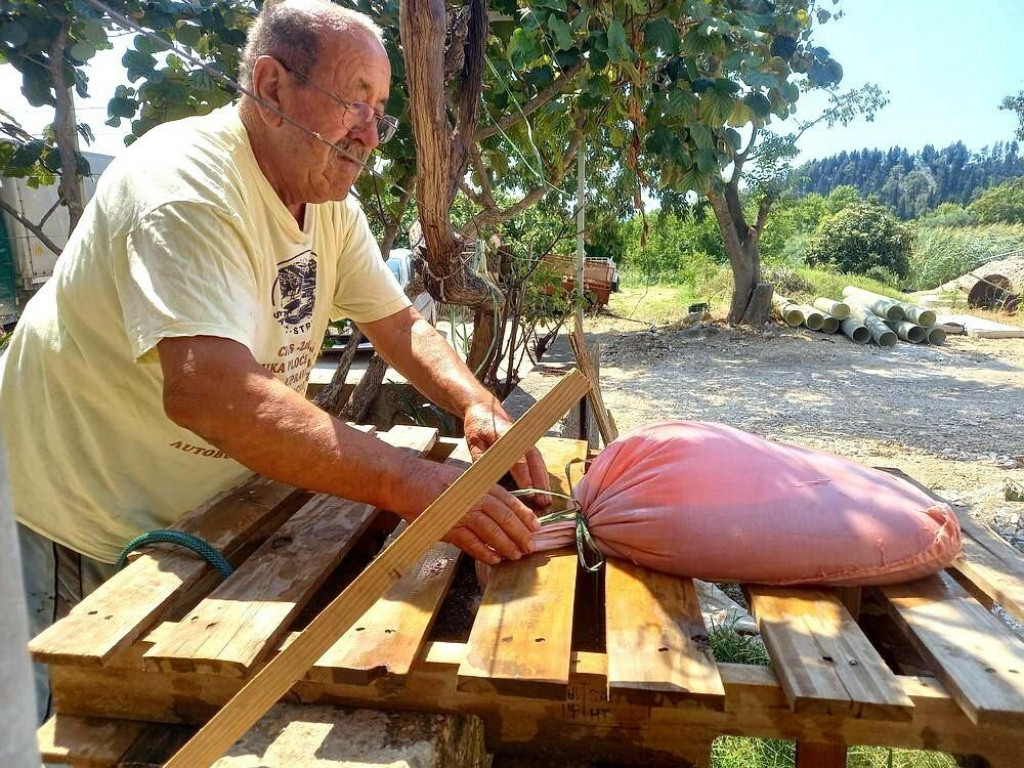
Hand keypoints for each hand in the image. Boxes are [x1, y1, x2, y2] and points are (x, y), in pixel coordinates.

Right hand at [402, 460, 541, 564]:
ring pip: (490, 531)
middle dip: (519, 533)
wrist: (404, 481)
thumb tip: (499, 510)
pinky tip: (494, 559)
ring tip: (515, 555)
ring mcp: (460, 512)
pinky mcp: (447, 527)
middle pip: (503, 517)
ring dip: (505, 545)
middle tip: (530, 546)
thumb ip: (479, 492)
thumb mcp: (462, 479)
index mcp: (477, 483)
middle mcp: (472, 496)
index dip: (523, 514)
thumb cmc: (431, 480)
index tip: (535, 526)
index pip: (507, 499)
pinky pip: (471, 543)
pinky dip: (484, 553)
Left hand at [463, 400, 551, 507]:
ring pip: (539, 464)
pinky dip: (542, 477)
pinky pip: (538, 463)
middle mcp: (521, 439)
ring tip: (547, 501)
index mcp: (505, 435)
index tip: (527, 490)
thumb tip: (486, 478)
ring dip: (544, 482)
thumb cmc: (479, 426)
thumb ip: (481, 458)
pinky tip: (544, 492)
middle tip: (543, 502)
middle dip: (539, 483)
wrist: (486, 409)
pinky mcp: (529, 448)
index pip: (517, 458)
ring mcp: (528, 442)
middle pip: (534, 462)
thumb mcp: (474, 441)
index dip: (523, 474)